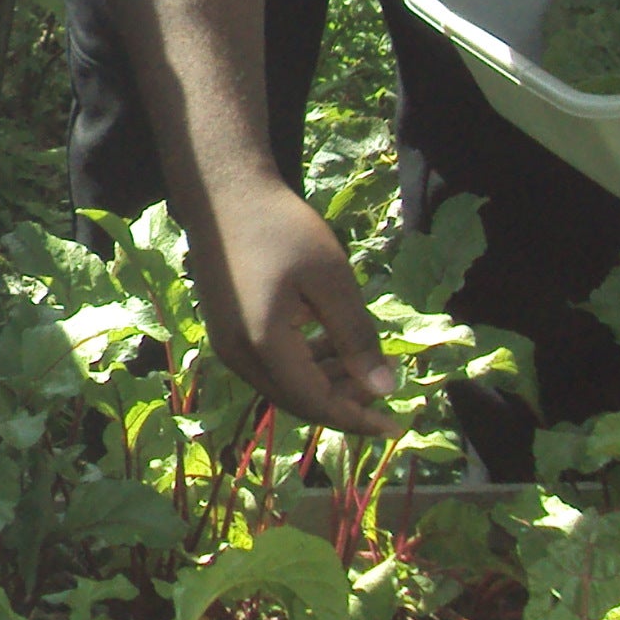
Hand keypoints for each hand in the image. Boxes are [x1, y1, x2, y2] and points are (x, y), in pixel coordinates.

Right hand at [182, 180, 398, 434]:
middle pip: (299, 402)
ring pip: (284, 386)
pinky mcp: (225, 331)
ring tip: (363, 361)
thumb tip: (385, 389)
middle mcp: (238, 355)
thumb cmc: (281, 228)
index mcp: (265, 346)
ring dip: (325, 382)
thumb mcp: (332, 279)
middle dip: (344, 402)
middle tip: (384, 382)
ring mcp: (227, 345)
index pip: (318, 404)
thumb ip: (357, 337)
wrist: (222, 192)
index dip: (359, 420)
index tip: (397, 427)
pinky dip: (303, 365)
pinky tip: (328, 342)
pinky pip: (269, 366)